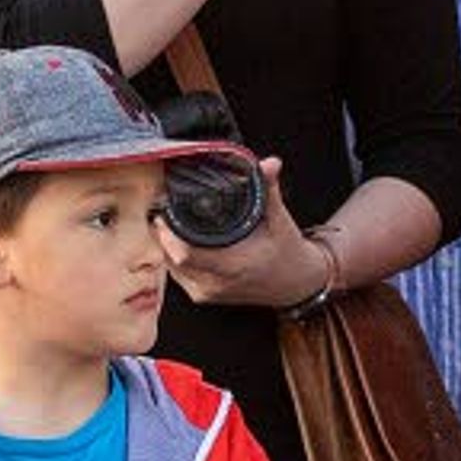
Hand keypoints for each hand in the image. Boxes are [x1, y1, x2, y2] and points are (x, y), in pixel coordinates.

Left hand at [162, 162, 331, 309]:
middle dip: (164, 233)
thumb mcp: (281, 220)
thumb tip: (269, 164)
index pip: (185, 254)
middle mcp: (217, 284)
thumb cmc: (288, 255)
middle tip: (163, 210)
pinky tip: (178, 241)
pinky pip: (177, 274)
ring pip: (170, 267)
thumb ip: (270, 191)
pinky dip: (173, 256)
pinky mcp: (203, 296)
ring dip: (166, 245)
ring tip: (169, 222)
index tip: (165, 210)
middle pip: (171, 258)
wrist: (296, 285)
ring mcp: (208, 293)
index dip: (169, 232)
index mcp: (234, 266)